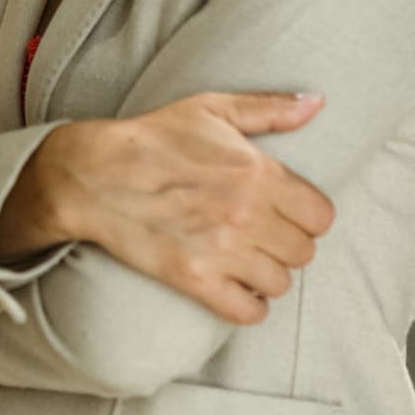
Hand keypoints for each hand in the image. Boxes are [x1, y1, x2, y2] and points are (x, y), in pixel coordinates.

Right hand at [29, 93, 335, 324]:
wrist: (93, 173)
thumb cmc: (153, 138)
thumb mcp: (211, 109)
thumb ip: (270, 108)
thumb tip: (317, 103)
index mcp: (258, 172)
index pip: (321, 216)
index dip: (307, 215)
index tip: (286, 212)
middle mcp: (246, 214)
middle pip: (303, 252)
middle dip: (287, 244)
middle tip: (263, 235)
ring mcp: (221, 250)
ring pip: (280, 283)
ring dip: (267, 274)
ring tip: (247, 260)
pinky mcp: (193, 279)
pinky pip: (247, 311)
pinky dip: (247, 305)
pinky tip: (236, 287)